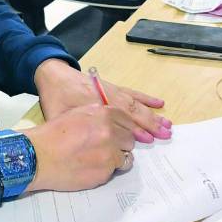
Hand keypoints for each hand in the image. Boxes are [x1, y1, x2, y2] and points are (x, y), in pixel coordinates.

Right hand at [22, 103, 135, 191]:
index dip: (123, 128)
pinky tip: (91, 167)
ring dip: (116, 158)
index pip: (127, 121)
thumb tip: (114, 125)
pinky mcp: (105, 172)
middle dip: (120, 144)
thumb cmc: (53, 134)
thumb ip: (98, 117)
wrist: (38, 157)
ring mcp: (109, 153)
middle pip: (129, 139)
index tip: (119, 134)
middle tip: (106, 147)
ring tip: (99, 159)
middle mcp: (109, 131)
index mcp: (102, 114)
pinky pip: (114, 171)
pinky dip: (106, 170)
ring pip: (126, 157)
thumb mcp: (76, 114)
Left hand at [34, 59, 171, 143]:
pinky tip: (159, 103)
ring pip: (136, 104)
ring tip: (167, 125)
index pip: (120, 121)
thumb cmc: (56, 99)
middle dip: (150, 124)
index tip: (147, 140)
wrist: (54, 75)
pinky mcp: (113, 87)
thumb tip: (88, 146)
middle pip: (133, 112)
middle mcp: (109, 98)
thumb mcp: (60, 117)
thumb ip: (75, 130)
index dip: (134, 131)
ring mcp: (113, 91)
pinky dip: (146, 98)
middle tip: (165, 135)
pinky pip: (133, 93)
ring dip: (152, 115)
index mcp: (97, 106)